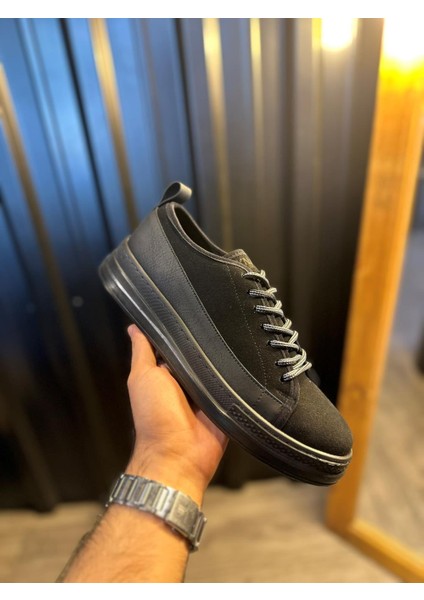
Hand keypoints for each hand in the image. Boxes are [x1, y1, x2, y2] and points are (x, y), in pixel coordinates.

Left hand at [126, 324, 227, 503]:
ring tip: (233, 337)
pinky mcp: (224, 405)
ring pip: (217, 368)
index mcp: (165, 375)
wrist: (179, 454)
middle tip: (218, 320)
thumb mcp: (143, 376)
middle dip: (206, 343)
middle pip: (199, 355)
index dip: (182, 330)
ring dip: (223, 359)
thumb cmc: (155, 415)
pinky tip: (245, 361)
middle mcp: (185, 383)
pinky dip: (237, 377)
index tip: (191, 309)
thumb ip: (142, 352)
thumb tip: (135, 327)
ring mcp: (206, 395)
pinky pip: (233, 387)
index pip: (176, 346)